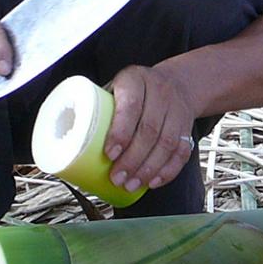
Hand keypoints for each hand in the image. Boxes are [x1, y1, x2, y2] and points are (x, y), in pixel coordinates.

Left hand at [104, 65, 199, 192]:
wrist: (177, 82)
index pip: (131, 106)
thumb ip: (101, 108)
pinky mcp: (188, 127)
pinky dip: (168, 170)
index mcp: (136, 79)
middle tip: (117, 178)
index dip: (120, 132)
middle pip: (149, 129)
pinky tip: (153, 181)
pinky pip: (182, 151)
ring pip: (167, 143)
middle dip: (132, 159)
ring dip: (148, 169)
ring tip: (131, 184)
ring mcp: (177, 109)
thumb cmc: (136, 90)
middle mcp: (160, 92)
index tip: (109, 154)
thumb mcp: (117, 87)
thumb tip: (74, 143)